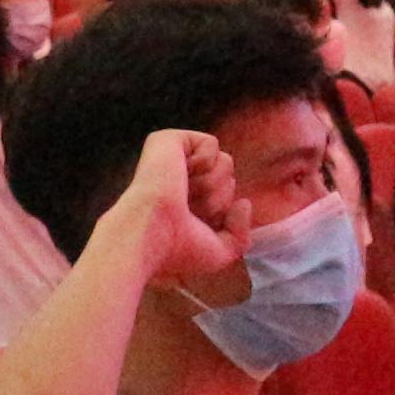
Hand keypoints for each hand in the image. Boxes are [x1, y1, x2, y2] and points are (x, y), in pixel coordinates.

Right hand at [107, 129, 241, 285]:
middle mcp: (176, 180)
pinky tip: (180, 173)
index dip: (219, 214)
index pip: (225, 198)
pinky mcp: (168, 140)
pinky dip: (204, 162)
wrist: (151, 233)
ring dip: (211, 184)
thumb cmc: (176, 249)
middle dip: (217, 199)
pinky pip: (211, 144)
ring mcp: (171, 160)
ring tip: (183, 192)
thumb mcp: (219, 253)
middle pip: (228, 179)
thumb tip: (243, 202)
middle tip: (188, 209)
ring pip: (225, 162)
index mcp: (184, 203)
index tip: (193, 226)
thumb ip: (240, 235)